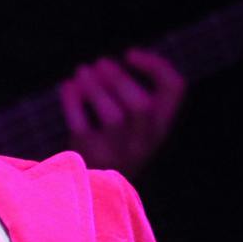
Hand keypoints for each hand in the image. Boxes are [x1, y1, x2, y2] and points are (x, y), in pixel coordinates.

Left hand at [59, 49, 184, 177]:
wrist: (95, 187)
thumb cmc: (114, 142)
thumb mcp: (134, 122)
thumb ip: (130, 93)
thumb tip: (104, 66)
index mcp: (160, 125)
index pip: (175, 88)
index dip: (156, 64)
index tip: (129, 53)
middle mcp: (145, 141)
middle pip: (142, 106)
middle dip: (119, 79)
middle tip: (100, 63)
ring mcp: (120, 153)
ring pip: (114, 117)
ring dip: (95, 88)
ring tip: (81, 72)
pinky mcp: (93, 158)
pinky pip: (82, 126)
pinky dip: (72, 103)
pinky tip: (67, 86)